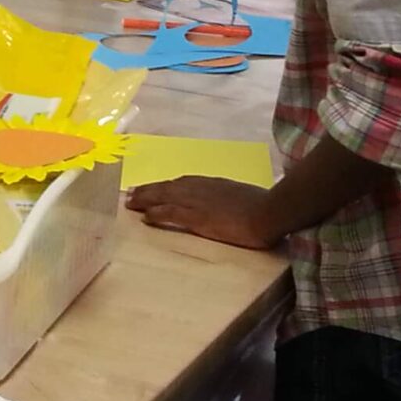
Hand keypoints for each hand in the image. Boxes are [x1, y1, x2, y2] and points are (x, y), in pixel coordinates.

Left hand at [126, 176, 281, 249]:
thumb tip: (226, 204)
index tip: (153, 188)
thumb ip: (229, 198)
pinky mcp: (198, 217)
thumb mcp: (242, 196)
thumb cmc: (263, 206)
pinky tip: (146, 217)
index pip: (182, 182)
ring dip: (146, 199)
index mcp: (212, 183)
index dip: (165, 186)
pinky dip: (157, 214)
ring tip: (130, 203)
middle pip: (168, 187)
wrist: (270, 211)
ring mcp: (198, 202)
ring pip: (164, 197)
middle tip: (131, 194)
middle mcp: (201, 188)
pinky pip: (172, 213)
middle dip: (148, 190)